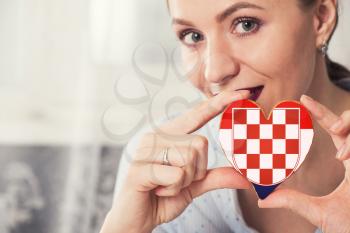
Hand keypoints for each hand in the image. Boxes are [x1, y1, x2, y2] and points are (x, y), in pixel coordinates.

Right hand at [100, 90, 250, 232]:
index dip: (219, 103)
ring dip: (184, 181)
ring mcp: (145, 150)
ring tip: (165, 185)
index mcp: (168, 134)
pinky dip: (173, 189)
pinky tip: (157, 190)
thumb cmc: (162, 197)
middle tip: (177, 181)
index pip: (197, 115)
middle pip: (200, 143)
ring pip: (189, 159)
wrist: (136, 219)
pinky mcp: (140, 168)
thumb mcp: (193, 186)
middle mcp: (155, 136)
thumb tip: (244, 177)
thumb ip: (215, 177)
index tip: (243, 92)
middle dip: (196, 170)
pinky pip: (176, 176)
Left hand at [258, 95, 349, 232]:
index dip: (322, 113)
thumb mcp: (316, 211)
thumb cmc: (347, 228)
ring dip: (349, 128)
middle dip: (339, 117)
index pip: (336, 131)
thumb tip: (262, 200)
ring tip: (339, 148)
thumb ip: (292, 201)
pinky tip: (344, 157)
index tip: (303, 100)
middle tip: (331, 127)